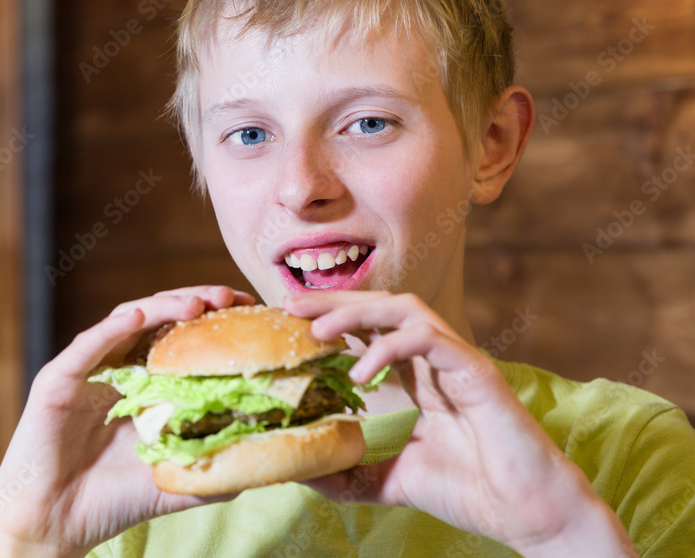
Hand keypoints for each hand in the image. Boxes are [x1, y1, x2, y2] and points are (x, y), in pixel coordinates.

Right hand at [0, 285, 254, 557]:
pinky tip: (139, 315)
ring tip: (197, 302)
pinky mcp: (57, 381)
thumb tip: (259, 462)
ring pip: (127, 320)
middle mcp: (117, 367)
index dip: (215, 320)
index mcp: (144, 382)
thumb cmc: (111, 502)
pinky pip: (86, 347)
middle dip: (196, 302)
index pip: (182, 336)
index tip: (249, 310)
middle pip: (159, 318)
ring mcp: (87, 370)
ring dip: (163, 305)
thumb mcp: (173, 481)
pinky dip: (112, 328)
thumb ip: (211, 470)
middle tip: (230, 298)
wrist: (54, 526)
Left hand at [285, 291, 635, 556]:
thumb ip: (350, 473)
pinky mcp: (475, 372)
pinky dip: (390, 346)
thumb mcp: (391, 480)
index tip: (289, 322)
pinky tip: (361, 371)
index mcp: (418, 377)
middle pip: (381, 308)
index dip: (330, 320)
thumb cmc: (470, 491)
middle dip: (334, 302)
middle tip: (290, 306)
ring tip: (319, 330)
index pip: (369, 331)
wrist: (528, 514)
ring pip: (405, 309)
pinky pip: (429, 339)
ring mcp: (457, 361)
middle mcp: (435, 360)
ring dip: (358, 312)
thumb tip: (302, 472)